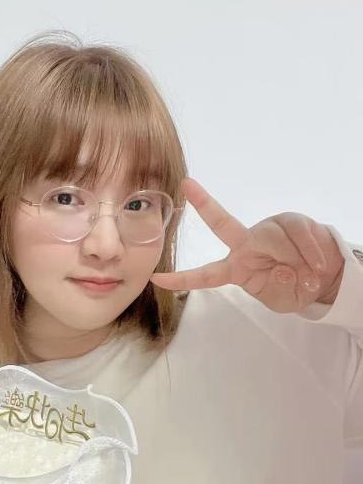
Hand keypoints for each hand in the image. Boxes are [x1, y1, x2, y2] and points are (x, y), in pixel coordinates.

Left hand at [150, 177, 344, 313]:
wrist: (326, 278)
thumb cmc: (296, 288)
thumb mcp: (283, 300)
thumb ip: (277, 288)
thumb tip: (282, 268)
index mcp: (237, 268)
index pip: (205, 275)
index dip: (182, 278)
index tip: (157, 278)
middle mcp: (246, 244)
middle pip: (222, 223)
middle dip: (203, 203)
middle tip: (186, 184)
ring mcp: (266, 229)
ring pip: (272, 238)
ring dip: (296, 259)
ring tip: (310, 273)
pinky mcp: (289, 220)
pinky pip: (297, 233)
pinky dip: (311, 251)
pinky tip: (319, 263)